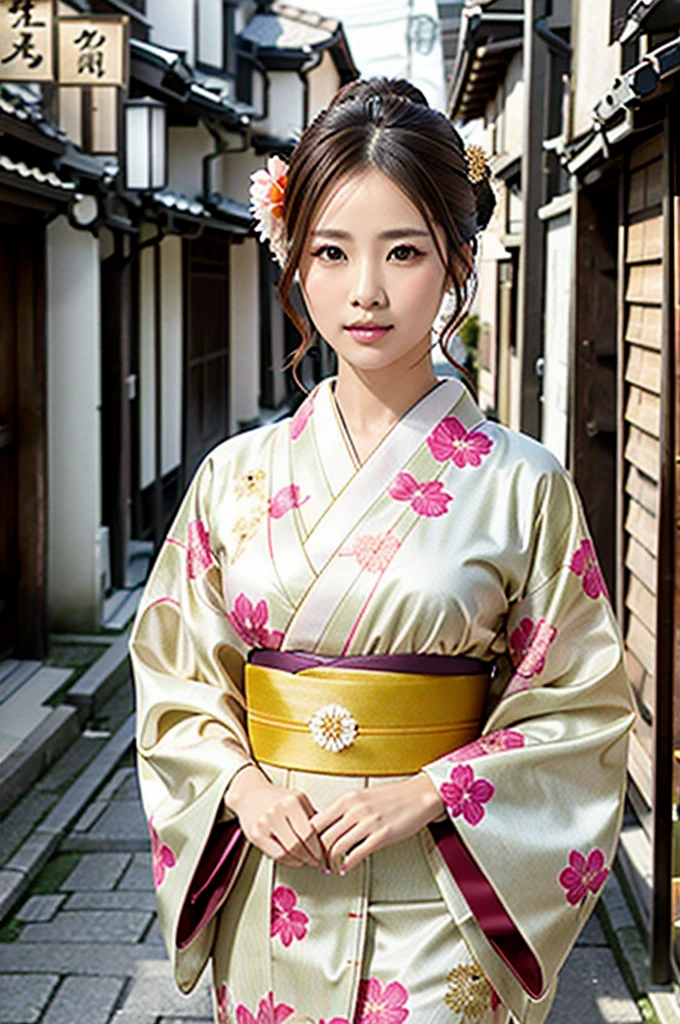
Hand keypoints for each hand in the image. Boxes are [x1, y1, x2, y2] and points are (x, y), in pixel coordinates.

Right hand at [224, 765, 327, 869]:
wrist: (251, 794)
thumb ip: (313, 817)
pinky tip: (294, 858)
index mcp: (291, 802)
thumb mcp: (299, 800)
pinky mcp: (255, 835)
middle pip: (298, 846)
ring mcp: (263, 823)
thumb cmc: (278, 798)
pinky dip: (288, 860)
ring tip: (307, 860)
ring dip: (300, 861)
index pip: (309, 833)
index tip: (324, 855)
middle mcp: (276, 811)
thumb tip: (330, 839)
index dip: (318, 849)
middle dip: (310, 858)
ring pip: (286, 853)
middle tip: (317, 862)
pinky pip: (275, 855)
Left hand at [310, 772, 445, 874]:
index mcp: (347, 799)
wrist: (419, 795)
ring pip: (337, 848)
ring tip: (330, 868)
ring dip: (330, 862)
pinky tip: (345, 868)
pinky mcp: (382, 835)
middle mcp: (354, 809)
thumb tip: (326, 827)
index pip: (315, 822)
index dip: (307, 839)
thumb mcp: (362, 797)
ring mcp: (368, 822)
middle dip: (316, 855)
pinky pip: (357, 854)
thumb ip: (344, 811)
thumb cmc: (392, 797)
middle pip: (323, 837)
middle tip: (315, 863)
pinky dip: (347, 864)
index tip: (307, 848)